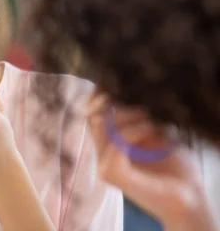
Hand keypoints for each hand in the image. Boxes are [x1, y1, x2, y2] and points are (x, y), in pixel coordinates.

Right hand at [85, 92, 215, 229]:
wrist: (189, 195)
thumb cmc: (174, 164)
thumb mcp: (153, 131)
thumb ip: (133, 116)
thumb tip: (117, 89)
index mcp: (108, 145)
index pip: (89, 115)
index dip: (95, 98)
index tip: (111, 84)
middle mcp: (102, 155)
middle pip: (94, 117)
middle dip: (116, 106)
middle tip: (144, 112)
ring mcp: (106, 166)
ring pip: (103, 127)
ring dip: (128, 117)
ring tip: (150, 122)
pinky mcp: (114, 175)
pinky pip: (115, 144)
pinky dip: (133, 132)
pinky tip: (150, 130)